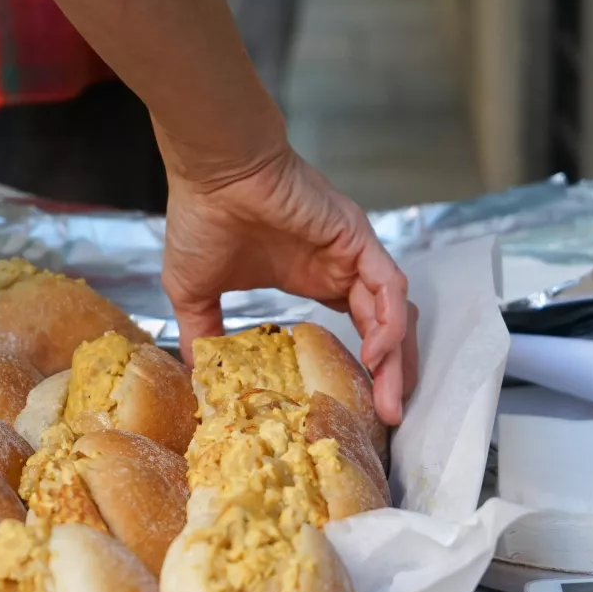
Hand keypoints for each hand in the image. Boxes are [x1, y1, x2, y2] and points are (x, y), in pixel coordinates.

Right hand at [160, 144, 414, 424]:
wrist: (212, 173)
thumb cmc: (202, 217)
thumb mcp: (195, 293)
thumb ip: (204, 334)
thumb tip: (199, 375)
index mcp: (311, 277)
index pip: (354, 328)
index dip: (361, 366)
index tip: (357, 407)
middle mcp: (340, 266)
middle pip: (382, 328)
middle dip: (390, 375)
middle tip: (386, 419)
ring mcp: (352, 253)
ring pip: (392, 313)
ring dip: (397, 359)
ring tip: (389, 401)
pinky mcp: (357, 238)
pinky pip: (388, 286)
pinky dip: (389, 322)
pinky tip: (377, 354)